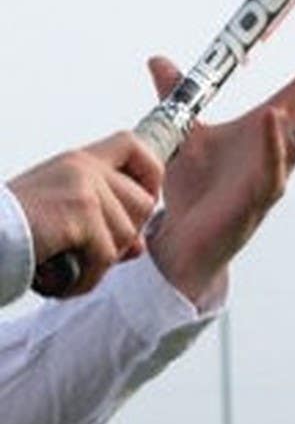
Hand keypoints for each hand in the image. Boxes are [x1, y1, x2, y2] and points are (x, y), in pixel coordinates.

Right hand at [10, 134, 164, 296]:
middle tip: (90, 249)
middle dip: (125, 236)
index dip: (150, 173)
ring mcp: (84, 188)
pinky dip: (87, 276)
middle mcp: (85, 168)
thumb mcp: (63, 214)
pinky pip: (106, 256)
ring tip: (69, 263)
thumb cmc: (15, 229)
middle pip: (143, 202)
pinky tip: (65, 276)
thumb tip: (139, 246)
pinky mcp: (81, 213)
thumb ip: (103, 221)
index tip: (146, 197)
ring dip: (101, 262)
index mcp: (79, 161)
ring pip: (127, 236)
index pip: (133, 147)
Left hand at [145, 43, 294, 306]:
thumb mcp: (183, 131)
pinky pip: (270, 166)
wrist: (183, 237)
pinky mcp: (257, 196)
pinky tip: (275, 116)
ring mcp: (274, 172)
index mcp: (264, 130)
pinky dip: (272, 142)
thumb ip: (176, 94)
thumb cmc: (193, 189)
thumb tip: (158, 61)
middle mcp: (278, 149)